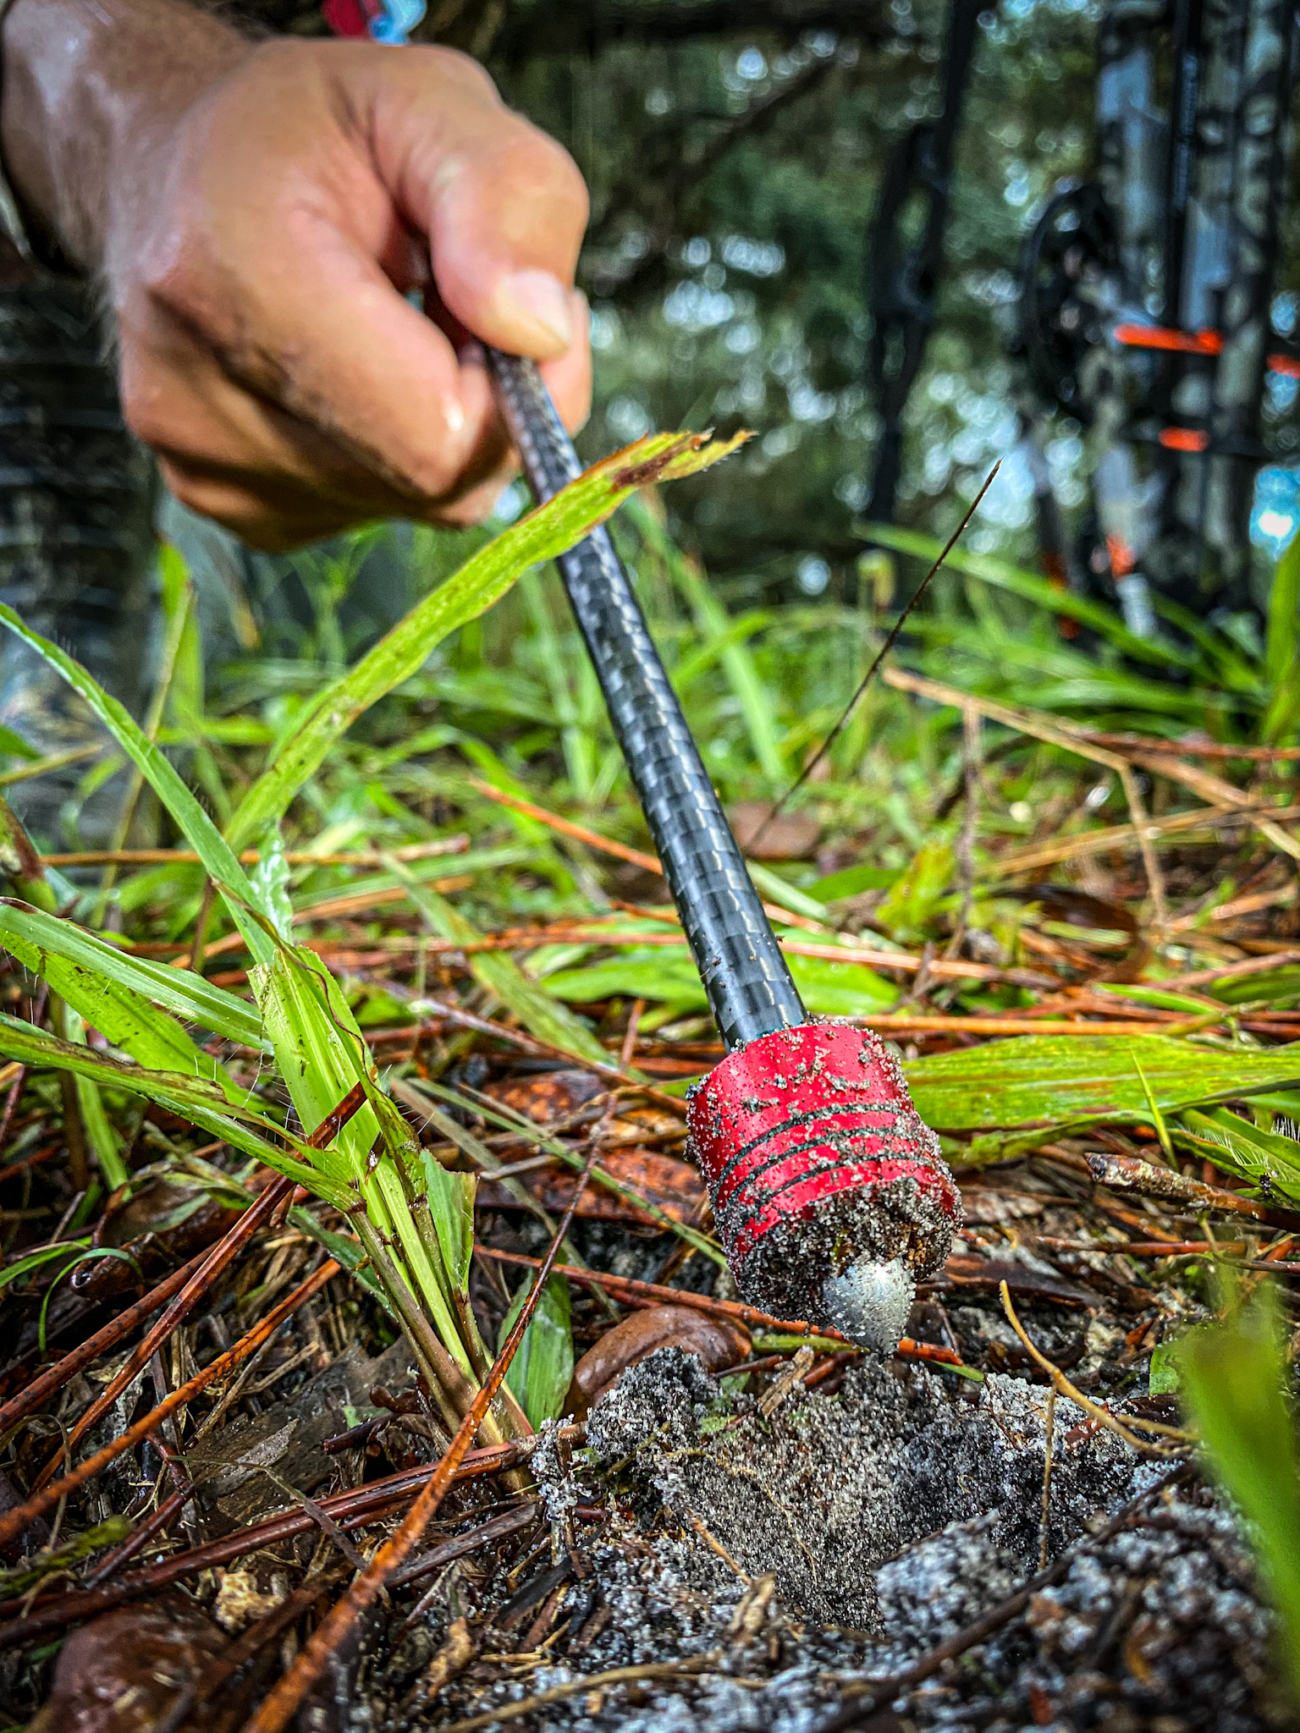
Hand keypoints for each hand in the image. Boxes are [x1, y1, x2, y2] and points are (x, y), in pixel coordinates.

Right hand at [2, 1, 590, 547]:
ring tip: (397, 320)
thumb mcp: (433, 99)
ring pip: (413, 502)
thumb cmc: (304, 129)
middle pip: (433, 482)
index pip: (439, 436)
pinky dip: (396, 448)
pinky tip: (358, 370)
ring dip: (442, 420)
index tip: (519, 308)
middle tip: (458, 298)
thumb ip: (508, 197)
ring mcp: (201, 466)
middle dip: (486, 399)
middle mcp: (191, 394)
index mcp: (231, 276)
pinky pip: (373, 509)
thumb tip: (540, 331)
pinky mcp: (225, 502)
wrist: (175, 168)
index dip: (519, 390)